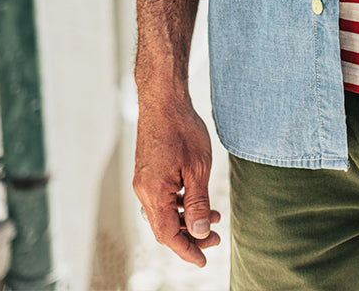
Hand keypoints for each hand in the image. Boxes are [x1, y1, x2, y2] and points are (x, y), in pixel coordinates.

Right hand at [134, 95, 221, 266]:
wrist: (163, 99)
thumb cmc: (181, 129)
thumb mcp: (198, 168)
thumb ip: (198, 203)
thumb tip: (201, 232)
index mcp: (153, 193)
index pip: (168, 235)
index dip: (187, 250)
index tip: (204, 259)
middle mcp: (143, 190)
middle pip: (164, 227)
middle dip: (190, 236)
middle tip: (215, 238)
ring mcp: (143, 180)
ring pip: (163, 212)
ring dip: (186, 219)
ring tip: (214, 217)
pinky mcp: (147, 171)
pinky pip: (161, 197)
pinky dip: (179, 204)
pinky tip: (196, 198)